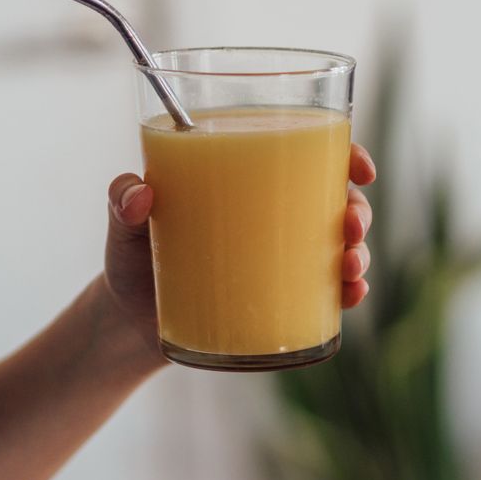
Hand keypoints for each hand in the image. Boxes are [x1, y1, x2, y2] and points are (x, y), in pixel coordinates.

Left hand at [100, 143, 378, 335]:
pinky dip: (347, 293)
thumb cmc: (133, 258)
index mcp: (248, 181)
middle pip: (335, 201)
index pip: (308, 155)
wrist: (130, 324)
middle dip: (358, 211)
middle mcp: (273, 218)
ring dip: (358, 254)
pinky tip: (351, 295)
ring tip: (349, 268)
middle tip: (349, 227)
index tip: (359, 169)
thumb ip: (121, 200)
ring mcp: (281, 260)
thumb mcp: (123, 224)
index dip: (346, 155)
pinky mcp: (280, 301)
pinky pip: (327, 295)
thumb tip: (141, 195)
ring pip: (339, 248)